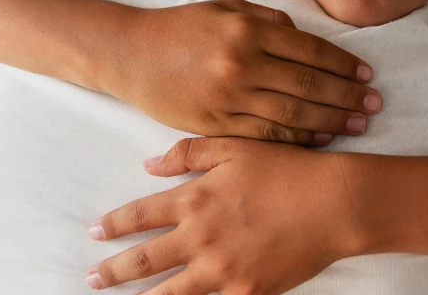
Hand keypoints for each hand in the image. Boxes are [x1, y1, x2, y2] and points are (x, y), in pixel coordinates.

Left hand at [84, 137, 363, 293]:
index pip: (140, 215)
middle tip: (93, 277)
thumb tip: (149, 165)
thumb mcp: (236, 147)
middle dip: (113, 271)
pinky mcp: (246, 292)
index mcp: (195, 198)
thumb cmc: (288, 170)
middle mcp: (201, 237)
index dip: (113, 225)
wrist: (334, 204)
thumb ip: (189, 153)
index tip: (94, 233)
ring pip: (169, 294)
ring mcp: (222, 270)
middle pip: (143, 260)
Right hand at [107, 0, 380, 145]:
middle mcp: (241, 63)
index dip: (343, 65)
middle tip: (375, 105)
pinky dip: (296, 140)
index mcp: (247, 29)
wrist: (129, 54)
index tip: (366, 75)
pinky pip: (265, 136)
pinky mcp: (214, 124)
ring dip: (331, 121)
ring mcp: (228, 97)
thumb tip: (306, 38)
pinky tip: (319, 139)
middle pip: (309, 86)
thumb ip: (268, 19)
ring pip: (293, 116)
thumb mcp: (225, 7)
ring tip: (357, 124)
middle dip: (347, 97)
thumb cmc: (180, 27)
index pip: (310, 50)